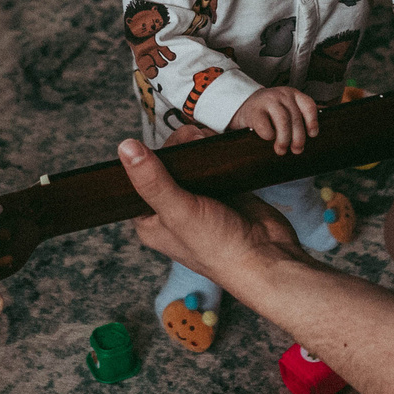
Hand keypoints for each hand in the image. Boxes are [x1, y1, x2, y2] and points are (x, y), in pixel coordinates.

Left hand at [123, 139, 304, 291]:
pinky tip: (219, 141)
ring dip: (197, 144)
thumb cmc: (220, 247)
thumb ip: (152, 181)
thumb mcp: (179, 212)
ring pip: (189, 160)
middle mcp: (172, 210)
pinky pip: (212, 162)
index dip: (144, 158)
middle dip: (177, 146)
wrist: (268, 256)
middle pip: (165, 164)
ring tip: (207, 137)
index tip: (160, 145)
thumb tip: (125, 148)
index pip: (136, 180)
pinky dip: (215, 150)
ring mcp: (199, 199)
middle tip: (193, 137)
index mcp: (152, 221)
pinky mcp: (224, 190)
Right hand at [230, 85, 318, 153]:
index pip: (309, 105)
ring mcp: (268, 101)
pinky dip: (269, 135)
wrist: (244, 104)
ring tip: (282, 150)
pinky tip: (268, 138)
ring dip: (284, 139)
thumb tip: (310, 137)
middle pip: (295, 118)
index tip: (312, 135)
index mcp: (293, 94)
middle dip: (298, 138)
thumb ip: (298, 117)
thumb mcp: (286, 108)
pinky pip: (265, 126)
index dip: (313, 121)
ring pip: (283, 121)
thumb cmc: (270, 111)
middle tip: (297, 150)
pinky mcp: (254, 111)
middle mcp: (282, 95)